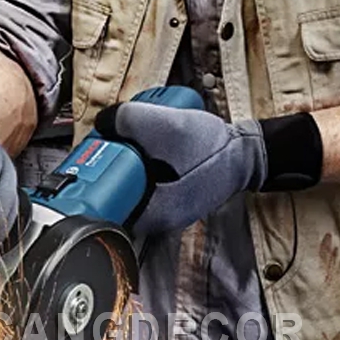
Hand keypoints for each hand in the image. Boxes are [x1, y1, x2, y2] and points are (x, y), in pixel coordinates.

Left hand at [95, 102, 267, 235]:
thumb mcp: (163, 125)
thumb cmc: (212, 147)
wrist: (249, 152)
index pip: (108, 209)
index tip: (91, 161)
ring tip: (124, 143)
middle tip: (105, 146)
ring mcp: (168, 210)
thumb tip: (102, 122)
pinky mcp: (175, 197)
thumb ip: (126, 120)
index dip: (95, 183)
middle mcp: (159, 219)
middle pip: (118, 197)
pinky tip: (144, 148)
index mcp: (153, 214)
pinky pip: (149, 184)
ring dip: (125, 167)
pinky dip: (143, 167)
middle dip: (109, 170)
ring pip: (133, 189)